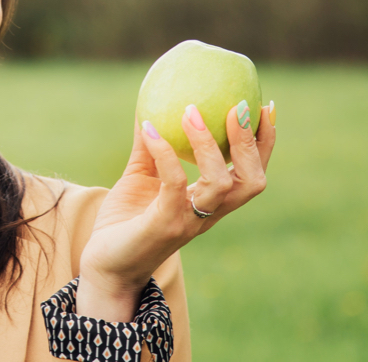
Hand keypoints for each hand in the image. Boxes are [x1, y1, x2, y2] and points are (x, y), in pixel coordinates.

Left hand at [76, 102, 275, 320]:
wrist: (104, 264)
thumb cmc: (124, 221)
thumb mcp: (139, 177)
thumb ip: (148, 147)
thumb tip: (148, 106)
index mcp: (210, 203)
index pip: (250, 172)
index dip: (264, 143)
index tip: (266, 107)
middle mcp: (208, 214)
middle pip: (250, 181)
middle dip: (250, 143)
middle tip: (239, 107)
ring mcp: (189, 221)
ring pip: (220, 183)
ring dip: (207, 144)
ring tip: (190, 111)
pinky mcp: (164, 223)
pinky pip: (174, 184)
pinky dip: (165, 153)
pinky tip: (148, 129)